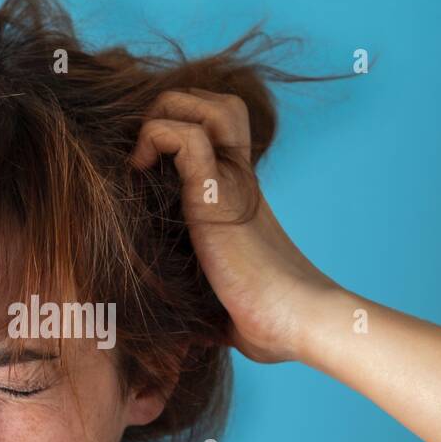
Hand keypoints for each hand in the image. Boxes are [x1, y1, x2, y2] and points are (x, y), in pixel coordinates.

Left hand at [130, 89, 338, 363]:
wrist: (300, 322)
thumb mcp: (228, 304)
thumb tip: (185, 339)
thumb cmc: (269, 323)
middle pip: (219, 102)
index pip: (218, 131)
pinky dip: (155, 139)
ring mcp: (230, 181)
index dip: (182, 130)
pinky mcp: (215, 193)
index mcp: (239, 198)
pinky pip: (184, 136)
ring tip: (144, 159)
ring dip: (164, 116)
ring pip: (204, 104)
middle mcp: (238, 179)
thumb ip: (207, 304)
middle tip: (147, 153)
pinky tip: (140, 173)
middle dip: (173, 109)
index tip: (149, 170)